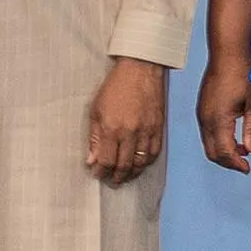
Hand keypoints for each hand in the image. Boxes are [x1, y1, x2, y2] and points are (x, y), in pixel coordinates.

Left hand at [87, 57, 168, 186]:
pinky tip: (141, 164)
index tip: (97, 174)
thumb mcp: (96, 110)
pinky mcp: (158, 127)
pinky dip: (147, 162)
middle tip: (111, 181)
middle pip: (124, 165)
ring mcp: (147, 131)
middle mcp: (130, 133)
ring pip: (141, 162)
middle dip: (116, 176)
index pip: (106, 161)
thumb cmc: (116, 86)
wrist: (140, 69)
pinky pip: (154, 152)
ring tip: (125, 176)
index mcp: (112, 128)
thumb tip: (92, 159)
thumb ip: (94, 137)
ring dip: (132, 173)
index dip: (101, 171)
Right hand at [195, 48, 250, 173]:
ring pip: (208, 143)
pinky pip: (207, 132)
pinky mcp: (202, 108)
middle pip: (212, 152)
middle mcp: (205, 119)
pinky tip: (233, 135)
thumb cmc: (245, 75)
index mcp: (218, 120)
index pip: (224, 152)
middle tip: (245, 163)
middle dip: (228, 161)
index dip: (236, 164)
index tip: (248, 168)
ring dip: (223, 150)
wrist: (228, 55)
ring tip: (243, 149)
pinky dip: (218, 140)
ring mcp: (201, 113)